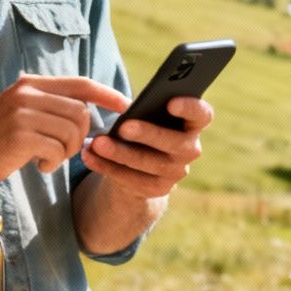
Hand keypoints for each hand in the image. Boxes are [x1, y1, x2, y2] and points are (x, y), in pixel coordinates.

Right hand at [0, 75, 129, 189]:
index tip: (126, 106)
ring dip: (67, 152)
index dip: (108, 94)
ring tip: (48, 159)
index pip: (81, 84)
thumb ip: (48, 106)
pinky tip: (39, 166)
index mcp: (29, 84)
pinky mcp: (20, 136)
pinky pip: (58, 150)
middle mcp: (27, 94)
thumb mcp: (19, 112)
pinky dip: (53, 163)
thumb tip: (90, 111)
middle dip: (81, 136)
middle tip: (64, 151)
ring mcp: (22, 114)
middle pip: (81, 112)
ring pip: (72, 132)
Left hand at [81, 97, 212, 199]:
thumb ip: (144, 108)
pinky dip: (106, 166)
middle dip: (148, 134)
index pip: (202, 115)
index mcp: (191, 124)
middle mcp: (189, 149)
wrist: (139, 163)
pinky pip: (131, 179)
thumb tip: (125, 106)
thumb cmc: (142, 126)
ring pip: (149, 163)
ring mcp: (175, 172)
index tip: (171, 102)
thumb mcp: (145, 115)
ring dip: (120, 153)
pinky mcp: (157, 189)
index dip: (191, 108)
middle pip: (174, 142)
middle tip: (124, 127)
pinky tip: (88, 156)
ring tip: (96, 143)